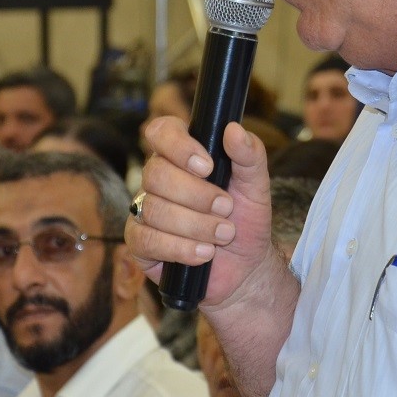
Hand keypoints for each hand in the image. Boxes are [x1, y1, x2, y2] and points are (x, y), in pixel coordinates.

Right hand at [128, 116, 277, 312]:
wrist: (245, 267)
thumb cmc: (246, 221)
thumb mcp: (257, 187)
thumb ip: (249, 156)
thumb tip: (234, 129)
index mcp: (182, 157)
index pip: (161, 132)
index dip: (179, 146)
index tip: (207, 166)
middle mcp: (158, 180)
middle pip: (156, 173)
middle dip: (197, 195)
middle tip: (226, 208)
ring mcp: (145, 211)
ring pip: (154, 209)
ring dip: (196, 225)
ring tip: (223, 235)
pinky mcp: (140, 243)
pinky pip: (146, 239)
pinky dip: (181, 248)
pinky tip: (204, 253)